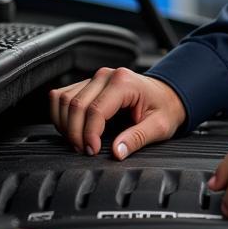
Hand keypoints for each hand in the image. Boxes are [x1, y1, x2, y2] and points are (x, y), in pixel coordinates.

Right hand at [49, 67, 185, 159]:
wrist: (167, 95)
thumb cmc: (164, 108)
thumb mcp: (159, 126)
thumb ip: (137, 138)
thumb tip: (117, 152)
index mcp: (125, 82)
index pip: (95, 110)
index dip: (89, 134)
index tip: (92, 151)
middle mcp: (107, 76)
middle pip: (75, 105)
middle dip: (74, 133)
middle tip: (84, 151)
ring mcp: (95, 78)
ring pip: (63, 100)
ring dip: (64, 124)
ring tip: (78, 142)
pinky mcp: (87, 83)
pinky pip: (62, 96)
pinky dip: (60, 115)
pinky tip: (72, 129)